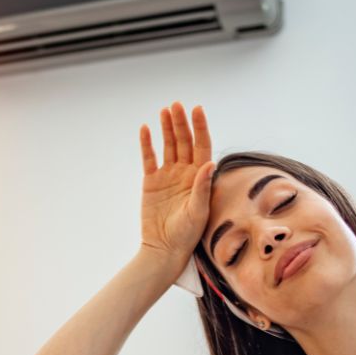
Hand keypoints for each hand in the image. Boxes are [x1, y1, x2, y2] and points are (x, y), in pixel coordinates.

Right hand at [138, 102, 213, 261]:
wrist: (164, 248)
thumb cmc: (187, 234)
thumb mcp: (198, 211)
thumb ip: (202, 187)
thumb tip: (210, 163)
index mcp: (200, 177)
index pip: (202, 146)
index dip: (200, 127)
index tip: (197, 110)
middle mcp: (185, 173)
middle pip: (184, 141)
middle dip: (181, 123)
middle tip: (177, 105)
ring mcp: (168, 176)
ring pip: (168, 145)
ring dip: (167, 128)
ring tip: (164, 111)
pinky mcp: (151, 182)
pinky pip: (149, 158)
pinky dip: (147, 144)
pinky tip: (146, 129)